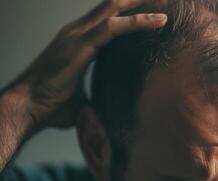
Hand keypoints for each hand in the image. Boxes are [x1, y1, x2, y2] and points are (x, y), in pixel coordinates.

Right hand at [15, 0, 166, 128]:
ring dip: (141, 3)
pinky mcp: (81, 45)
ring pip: (115, 9)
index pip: (108, 18)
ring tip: (165, 0)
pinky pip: (115, 28)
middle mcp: (78, 31)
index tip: (152, 10)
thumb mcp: (82, 96)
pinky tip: (159, 21)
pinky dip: (138, 22)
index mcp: (78, 40)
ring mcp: (78, 35)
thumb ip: (97, 95)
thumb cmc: (52, 105)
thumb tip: (112, 108)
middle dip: (137, 0)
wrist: (27, 108)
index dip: (129, 12)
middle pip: (112, 6)